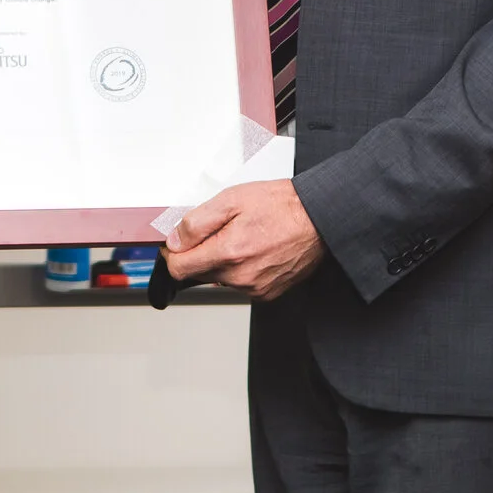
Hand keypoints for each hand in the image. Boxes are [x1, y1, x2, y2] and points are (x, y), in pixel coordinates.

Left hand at [162, 179, 323, 299]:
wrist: (318, 218)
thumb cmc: (280, 206)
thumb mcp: (230, 200)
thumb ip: (196, 223)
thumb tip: (174, 241)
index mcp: (228, 253)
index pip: (179, 269)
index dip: (174, 253)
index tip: (178, 243)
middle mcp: (240, 277)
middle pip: (199, 273)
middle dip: (202, 253)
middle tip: (221, 230)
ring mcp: (255, 288)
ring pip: (220, 278)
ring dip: (223, 261)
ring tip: (244, 236)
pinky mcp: (267, 293)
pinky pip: (241, 284)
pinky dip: (242, 269)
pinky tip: (256, 250)